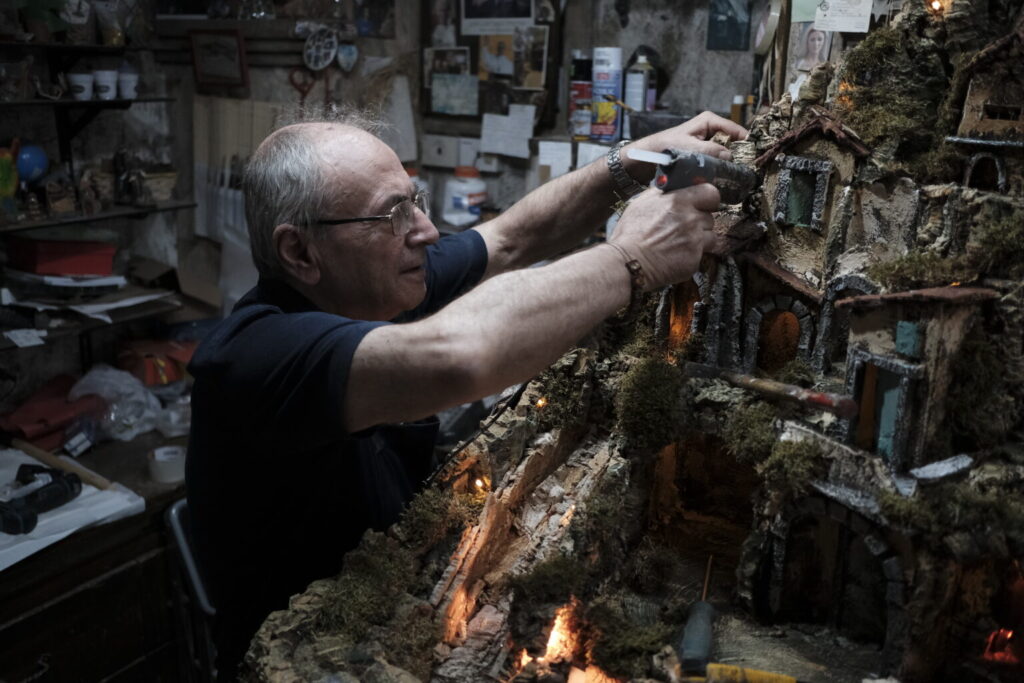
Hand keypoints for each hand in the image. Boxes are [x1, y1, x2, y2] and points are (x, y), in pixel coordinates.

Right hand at [609, 183, 720, 290]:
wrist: (627, 263)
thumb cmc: (629, 235)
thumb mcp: (641, 204)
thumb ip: (662, 194)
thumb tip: (673, 188)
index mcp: (679, 201)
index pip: (710, 193)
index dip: (707, 199)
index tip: (701, 204)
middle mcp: (691, 219)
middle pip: (709, 217)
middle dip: (699, 222)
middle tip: (683, 228)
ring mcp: (695, 241)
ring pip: (710, 237)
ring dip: (699, 240)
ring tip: (679, 244)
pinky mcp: (695, 260)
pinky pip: (700, 256)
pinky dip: (690, 256)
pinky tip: (674, 257)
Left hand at [624, 112, 747, 181]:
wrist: (644, 160)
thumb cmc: (663, 148)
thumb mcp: (689, 148)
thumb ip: (711, 152)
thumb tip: (731, 158)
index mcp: (710, 121)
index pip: (737, 131)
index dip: (747, 145)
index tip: (754, 159)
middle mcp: (711, 131)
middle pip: (733, 144)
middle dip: (738, 158)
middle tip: (744, 173)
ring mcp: (707, 145)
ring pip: (725, 156)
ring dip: (727, 167)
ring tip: (735, 180)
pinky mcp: (701, 158)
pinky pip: (715, 164)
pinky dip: (718, 172)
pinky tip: (722, 182)